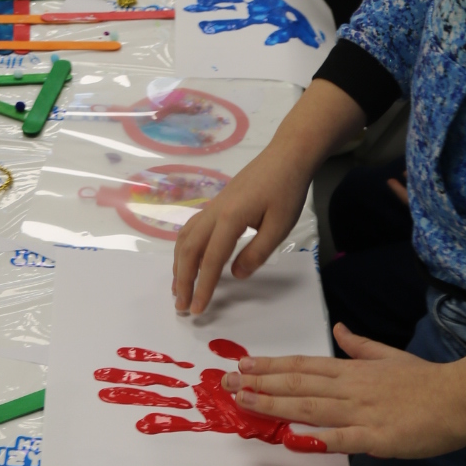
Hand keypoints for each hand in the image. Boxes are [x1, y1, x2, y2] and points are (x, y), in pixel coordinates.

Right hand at [173, 154, 309, 313]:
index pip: (211, 260)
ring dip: (179, 264)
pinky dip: (185, 248)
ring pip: (185, 237)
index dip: (203, 286)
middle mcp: (214, 212)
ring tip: (178, 287)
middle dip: (182, 279)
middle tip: (181, 305)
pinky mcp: (216, 204)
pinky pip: (191, 228)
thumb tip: (235, 275)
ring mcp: (212, 206)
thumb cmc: (286, 191)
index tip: (198, 309)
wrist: (286, 156)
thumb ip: (257, 252)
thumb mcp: (280, 225)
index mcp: (230, 218)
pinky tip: (188, 259)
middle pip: (188, 249)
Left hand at [222, 327, 465, 457]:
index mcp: (352, 369)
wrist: (458, 398)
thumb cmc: (425, 380)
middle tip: (227, 385)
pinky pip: (342, 438)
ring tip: (246, 402)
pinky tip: (293, 438)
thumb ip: (360, 346)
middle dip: (260, 384)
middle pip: (298, 383)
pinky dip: (317, 438)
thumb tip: (338, 331)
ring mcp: (361, 412)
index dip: (271, 365)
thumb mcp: (388, 354)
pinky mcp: (376, 437)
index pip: (303, 365)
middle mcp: (350, 387)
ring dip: (275, 404)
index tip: (244, 365)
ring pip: (310, 406)